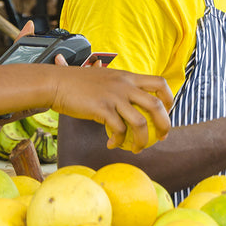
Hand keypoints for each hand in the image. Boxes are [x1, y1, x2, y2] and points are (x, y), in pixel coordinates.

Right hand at [50, 55, 173, 152]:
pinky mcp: (101, 109)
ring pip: (140, 122)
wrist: (56, 83)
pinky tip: (111, 144)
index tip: (166, 112)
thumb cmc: (79, 84)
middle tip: (162, 137)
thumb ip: (121, 88)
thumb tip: (133, 105)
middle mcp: (125, 85)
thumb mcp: (107, 78)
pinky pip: (118, 130)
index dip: (169, 99)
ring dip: (142, 140)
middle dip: (164, 124)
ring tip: (137, 149)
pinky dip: (118, 141)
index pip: (160, 83)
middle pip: (156, 105)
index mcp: (128, 77)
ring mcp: (113, 97)